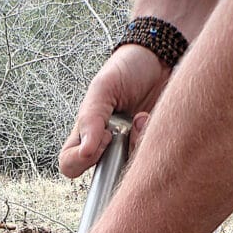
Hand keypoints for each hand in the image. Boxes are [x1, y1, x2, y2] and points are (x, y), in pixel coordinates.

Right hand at [59, 44, 168, 178]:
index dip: (82, 160)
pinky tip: (151, 121)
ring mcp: (128, 150)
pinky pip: (149, 161)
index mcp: (85, 133)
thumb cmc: (128, 69)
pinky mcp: (149, 149)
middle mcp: (105, 146)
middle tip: (123, 130)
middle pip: (102, 173)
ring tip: (140, 119)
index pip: (70, 165)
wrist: (162, 59)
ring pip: (127, 171)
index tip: (103, 137)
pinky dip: (150, 141)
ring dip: (135, 144)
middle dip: (115, 154)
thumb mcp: (103, 87)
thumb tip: (84, 150)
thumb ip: (90, 119)